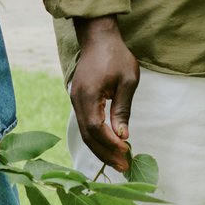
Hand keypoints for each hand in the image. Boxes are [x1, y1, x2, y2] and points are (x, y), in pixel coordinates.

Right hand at [69, 15, 139, 172]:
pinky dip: (97, 138)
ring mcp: (75, 101)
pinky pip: (86, 125)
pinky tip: (109, 146)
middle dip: (106, 154)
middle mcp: (77, 101)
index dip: (111, 144)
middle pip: (88, 136)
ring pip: (85, 133)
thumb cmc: (116, 55)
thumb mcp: (127, 80)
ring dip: (101, 149)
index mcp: (88, 96)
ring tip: (118, 162)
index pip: (97, 129)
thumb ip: (123, 109)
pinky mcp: (78, 100)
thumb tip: (123, 136)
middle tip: (124, 167)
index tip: (128, 152)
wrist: (98, 37)